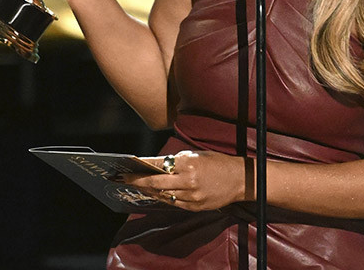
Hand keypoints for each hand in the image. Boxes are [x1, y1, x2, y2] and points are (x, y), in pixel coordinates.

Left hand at [121, 150, 246, 211]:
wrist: (240, 179)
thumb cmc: (217, 163)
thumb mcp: (196, 155)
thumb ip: (176, 161)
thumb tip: (156, 165)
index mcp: (187, 164)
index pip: (157, 166)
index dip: (140, 168)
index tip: (126, 168)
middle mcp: (188, 181)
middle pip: (155, 183)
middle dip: (138, 181)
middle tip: (124, 179)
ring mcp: (191, 197)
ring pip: (163, 195)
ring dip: (149, 190)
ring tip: (138, 186)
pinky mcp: (195, 207)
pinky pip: (174, 203)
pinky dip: (163, 197)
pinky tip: (156, 193)